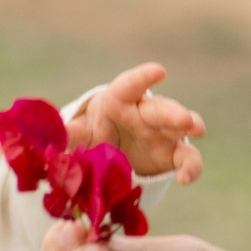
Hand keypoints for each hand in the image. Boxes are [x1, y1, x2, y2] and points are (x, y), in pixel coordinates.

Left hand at [70, 63, 205, 183]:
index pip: (131, 86)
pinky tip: (185, 178)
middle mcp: (145, 113)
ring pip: (181, 127)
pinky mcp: (172, 154)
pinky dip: (190, 167)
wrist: (109, 153)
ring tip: (197, 130)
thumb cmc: (95, 133)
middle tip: (185, 119)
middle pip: (161, 108)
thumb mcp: (82, 132)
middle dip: (174, 112)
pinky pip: (187, 159)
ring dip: (189, 127)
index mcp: (120, 101)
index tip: (160, 71)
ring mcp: (162, 133)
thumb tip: (53, 138)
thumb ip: (71, 135)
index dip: (144, 78)